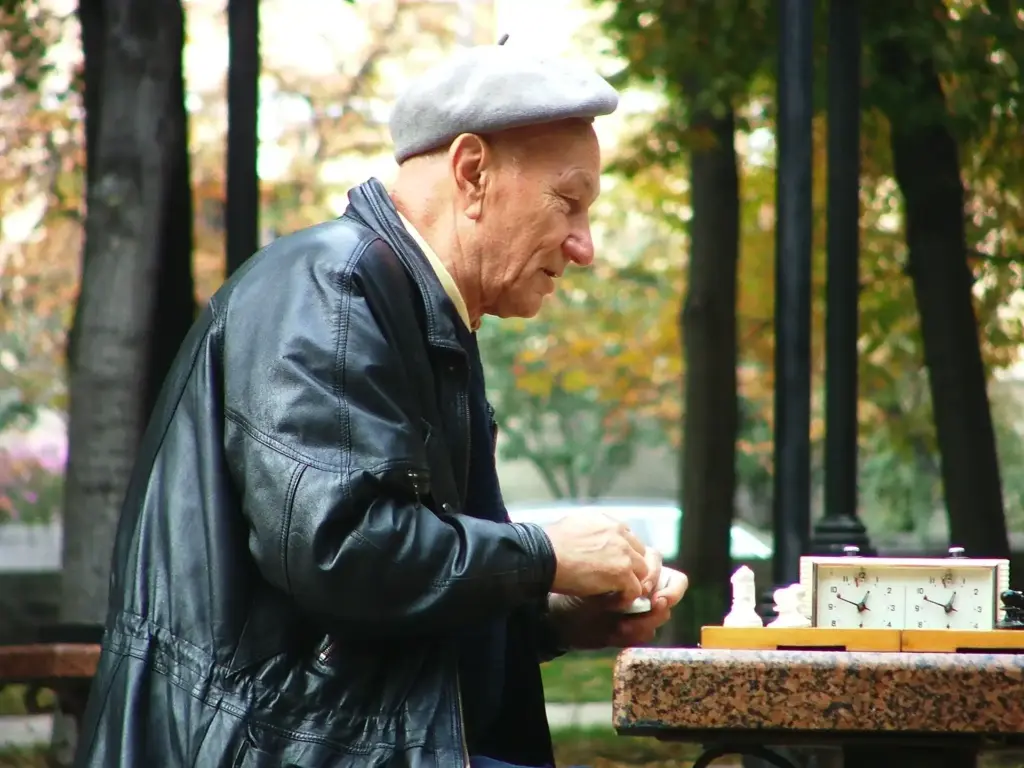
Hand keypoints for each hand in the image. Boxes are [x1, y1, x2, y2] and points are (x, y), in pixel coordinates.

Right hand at [542, 512, 648, 602]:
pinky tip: (616, 602)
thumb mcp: (575, 523)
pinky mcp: (622, 573)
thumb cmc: (551, 542)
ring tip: (619, 593)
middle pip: (640, 554)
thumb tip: (590, 536)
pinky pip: (635, 590)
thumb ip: (591, 529)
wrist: (545, 555)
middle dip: (633, 568)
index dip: (624, 554)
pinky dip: (627, 598)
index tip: (614, 565)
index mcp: (610, 522)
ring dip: (633, 583)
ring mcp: (624, 554)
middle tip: (620, 581)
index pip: (629, 538)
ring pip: (642, 571)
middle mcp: (621, 534)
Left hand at [548, 556, 688, 649]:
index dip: (669, 586)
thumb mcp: (599, 577)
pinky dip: (634, 633)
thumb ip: (622, 577)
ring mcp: (640, 612)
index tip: (648, 591)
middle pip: (671, 598)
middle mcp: (646, 591)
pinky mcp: (633, 630)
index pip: (673, 577)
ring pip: (661, 617)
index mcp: (641, 571)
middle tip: (650, 606)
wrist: (559, 612)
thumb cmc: (576, 585)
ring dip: (644, 620)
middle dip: (662, 604)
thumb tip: (642, 587)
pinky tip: (616, 631)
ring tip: (622, 624)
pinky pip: (646, 634)